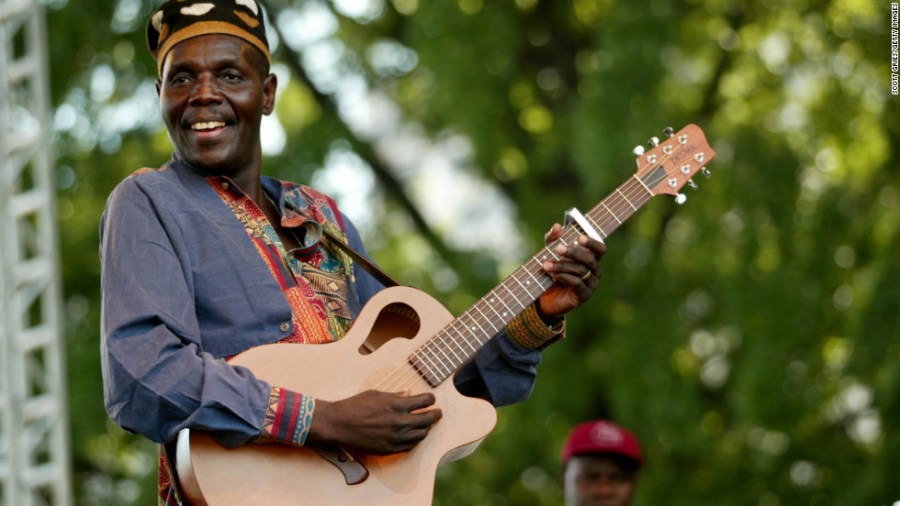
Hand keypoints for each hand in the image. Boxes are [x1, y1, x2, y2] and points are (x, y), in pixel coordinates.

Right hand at [306, 390, 441, 454]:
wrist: (338, 424)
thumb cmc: (355, 406)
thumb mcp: (376, 394)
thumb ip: (395, 395)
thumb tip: (409, 393)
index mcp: (396, 405)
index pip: (424, 401)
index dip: (430, 399)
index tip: (431, 398)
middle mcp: (399, 422)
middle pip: (427, 419)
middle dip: (435, 415)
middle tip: (438, 413)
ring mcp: (395, 437)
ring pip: (421, 434)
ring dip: (426, 428)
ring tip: (427, 425)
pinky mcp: (389, 449)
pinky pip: (410, 446)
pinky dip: (415, 440)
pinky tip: (415, 435)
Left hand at [538, 223, 606, 319]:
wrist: (546, 298)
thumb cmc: (552, 272)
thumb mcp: (550, 253)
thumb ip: (553, 239)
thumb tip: (557, 226)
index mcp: (591, 259)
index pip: (600, 249)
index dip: (592, 243)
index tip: (580, 237)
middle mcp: (595, 272)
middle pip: (589, 259)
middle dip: (573, 252)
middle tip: (557, 248)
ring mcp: (591, 284)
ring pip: (580, 271)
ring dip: (562, 266)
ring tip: (546, 264)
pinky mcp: (583, 295)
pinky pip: (577, 283)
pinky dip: (564, 277)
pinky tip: (553, 274)